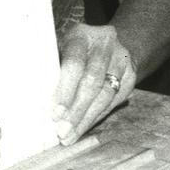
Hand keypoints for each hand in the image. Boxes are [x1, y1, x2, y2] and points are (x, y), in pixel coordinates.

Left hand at [52, 23, 135, 145]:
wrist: (107, 42)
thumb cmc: (72, 50)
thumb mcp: (59, 49)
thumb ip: (52, 70)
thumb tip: (38, 103)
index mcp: (81, 34)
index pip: (75, 63)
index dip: (65, 91)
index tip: (55, 114)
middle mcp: (105, 43)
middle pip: (93, 81)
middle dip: (76, 110)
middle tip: (63, 131)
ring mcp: (122, 58)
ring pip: (106, 94)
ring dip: (87, 118)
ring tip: (72, 135)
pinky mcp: (131, 74)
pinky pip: (115, 100)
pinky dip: (98, 116)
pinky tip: (85, 126)